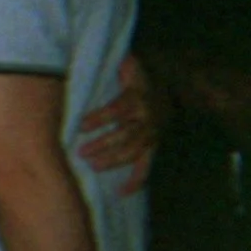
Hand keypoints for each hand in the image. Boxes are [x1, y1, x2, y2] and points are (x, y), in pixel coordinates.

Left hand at [75, 55, 160, 194]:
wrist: (168, 86)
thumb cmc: (136, 78)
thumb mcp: (129, 67)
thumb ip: (116, 66)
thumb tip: (101, 58)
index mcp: (138, 97)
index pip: (118, 109)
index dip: (101, 118)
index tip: (81, 125)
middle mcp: (148, 118)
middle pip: (126, 134)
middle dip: (104, 144)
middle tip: (82, 152)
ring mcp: (152, 134)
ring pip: (134, 150)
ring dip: (114, 160)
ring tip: (92, 166)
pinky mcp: (153, 146)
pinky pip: (147, 166)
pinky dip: (137, 180)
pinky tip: (122, 192)